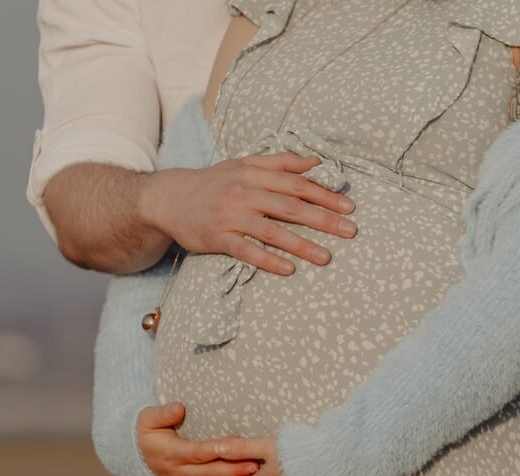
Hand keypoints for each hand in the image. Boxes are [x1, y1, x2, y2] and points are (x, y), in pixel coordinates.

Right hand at [136, 403, 258, 475]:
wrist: (138, 454)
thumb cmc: (148, 431)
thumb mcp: (148, 419)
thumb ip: (163, 413)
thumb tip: (179, 408)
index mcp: (170, 453)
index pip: (197, 452)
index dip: (215, 450)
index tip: (235, 444)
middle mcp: (178, 471)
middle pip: (209, 473)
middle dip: (232, 470)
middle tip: (254, 464)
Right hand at [144, 152, 357, 276]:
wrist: (169, 198)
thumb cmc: (215, 182)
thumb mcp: (245, 164)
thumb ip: (281, 163)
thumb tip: (317, 161)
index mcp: (254, 174)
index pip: (297, 184)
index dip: (325, 195)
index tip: (349, 207)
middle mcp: (244, 192)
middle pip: (290, 207)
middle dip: (323, 220)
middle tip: (350, 232)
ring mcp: (230, 215)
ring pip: (271, 231)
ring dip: (301, 244)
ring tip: (326, 257)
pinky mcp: (217, 237)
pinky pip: (246, 250)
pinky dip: (268, 259)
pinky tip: (289, 269)